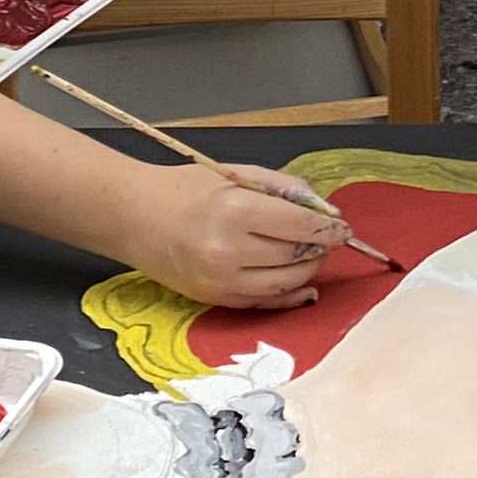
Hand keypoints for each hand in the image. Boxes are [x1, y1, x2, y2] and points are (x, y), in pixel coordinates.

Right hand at [143, 160, 336, 309]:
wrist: (134, 217)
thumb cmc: (185, 189)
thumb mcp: (236, 174)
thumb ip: (284, 189)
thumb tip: (325, 210)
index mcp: (235, 211)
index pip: (300, 226)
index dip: (328, 228)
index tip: (342, 226)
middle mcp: (229, 251)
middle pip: (296, 257)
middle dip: (319, 248)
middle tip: (328, 238)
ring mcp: (221, 280)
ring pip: (286, 284)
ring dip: (308, 270)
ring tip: (311, 254)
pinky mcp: (216, 299)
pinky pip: (265, 303)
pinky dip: (290, 295)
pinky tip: (304, 285)